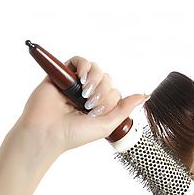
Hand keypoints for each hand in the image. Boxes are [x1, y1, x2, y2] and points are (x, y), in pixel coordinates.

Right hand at [14, 55, 147, 154]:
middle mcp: (86, 95)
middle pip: (107, 80)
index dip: (111, 100)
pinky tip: (83, 79)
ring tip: (86, 94)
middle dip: (103, 92)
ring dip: (96, 80)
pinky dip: (85, 67)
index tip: (98, 113)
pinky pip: (79, 60)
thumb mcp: (107, 124)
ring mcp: (75, 84)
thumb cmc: (75, 134)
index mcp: (97, 107)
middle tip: (91, 105)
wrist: (48, 132)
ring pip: (96, 70)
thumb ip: (125, 109)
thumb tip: (144, 95)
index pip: (114, 93)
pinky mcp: (62, 75)